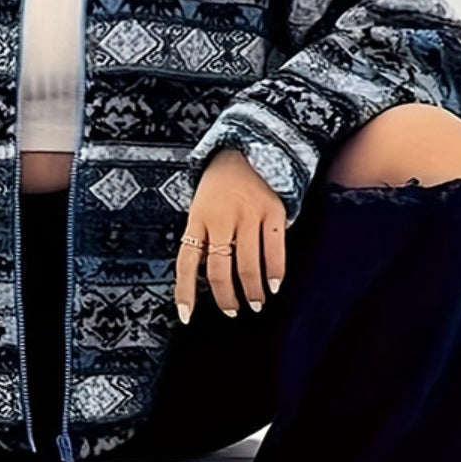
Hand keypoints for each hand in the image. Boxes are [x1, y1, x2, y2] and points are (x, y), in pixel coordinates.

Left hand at [175, 149, 288, 322]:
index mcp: (197, 220)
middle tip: (233, 311)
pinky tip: (274, 286)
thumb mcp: (200, 207)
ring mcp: (247, 216)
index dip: (185, 292)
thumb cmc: (220, 183)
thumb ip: (203, 238)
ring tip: (256, 303)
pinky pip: (274, 249)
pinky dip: (275, 272)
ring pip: (248, 265)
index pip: (187, 263)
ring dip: (252, 291)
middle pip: (220, 271)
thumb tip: (206, 276)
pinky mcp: (272, 211)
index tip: (186, 316)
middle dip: (226, 298)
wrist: (248, 146)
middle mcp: (220, 219)